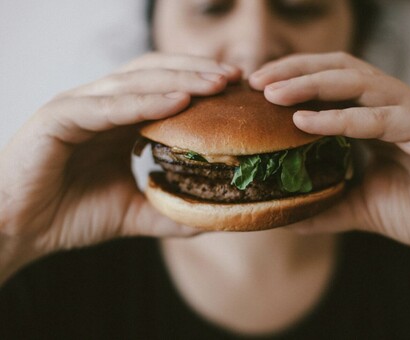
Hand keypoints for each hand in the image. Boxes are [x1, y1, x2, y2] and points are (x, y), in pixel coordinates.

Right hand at [0, 53, 240, 274]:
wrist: (17, 230)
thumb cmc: (69, 215)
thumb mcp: (132, 213)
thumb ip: (168, 211)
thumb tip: (210, 219)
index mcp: (117, 120)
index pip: (165, 88)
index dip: (201, 85)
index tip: (238, 91)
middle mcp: (101, 104)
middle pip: (156, 74)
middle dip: (198, 72)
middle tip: (236, 78)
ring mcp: (79, 106)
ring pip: (136, 82)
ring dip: (180, 79)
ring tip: (217, 83)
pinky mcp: (58, 117)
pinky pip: (108, 106)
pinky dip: (144, 101)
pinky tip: (178, 102)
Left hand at [249, 52, 409, 257]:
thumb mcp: (365, 207)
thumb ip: (328, 205)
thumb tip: (287, 217)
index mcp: (378, 117)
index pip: (329, 83)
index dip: (292, 80)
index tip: (254, 92)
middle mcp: (393, 105)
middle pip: (337, 69)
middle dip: (293, 70)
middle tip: (254, 81)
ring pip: (355, 82)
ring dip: (310, 84)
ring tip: (271, 93)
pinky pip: (379, 117)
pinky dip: (341, 118)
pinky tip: (306, 121)